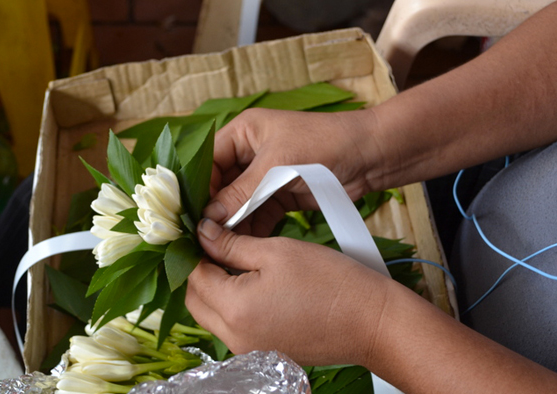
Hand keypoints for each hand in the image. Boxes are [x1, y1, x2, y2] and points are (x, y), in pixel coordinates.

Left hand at [186, 218, 396, 366]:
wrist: (372, 323)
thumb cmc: (330, 282)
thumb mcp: (276, 251)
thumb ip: (231, 244)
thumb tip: (202, 234)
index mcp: (234, 310)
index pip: (193, 276)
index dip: (196, 249)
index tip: (206, 230)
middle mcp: (234, 337)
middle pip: (196, 299)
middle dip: (200, 270)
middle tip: (219, 244)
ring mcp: (247, 349)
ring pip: (211, 315)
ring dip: (215, 289)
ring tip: (237, 261)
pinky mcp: (262, 351)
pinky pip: (232, 327)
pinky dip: (232, 305)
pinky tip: (252, 283)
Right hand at [204, 108, 380, 236]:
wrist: (371, 156)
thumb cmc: (323, 146)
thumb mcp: (276, 167)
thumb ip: (240, 194)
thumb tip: (207, 220)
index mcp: (242, 133)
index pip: (207, 162)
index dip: (197, 189)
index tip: (191, 218)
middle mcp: (249, 154)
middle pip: (219, 187)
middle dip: (213, 213)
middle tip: (203, 240)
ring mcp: (264, 177)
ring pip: (237, 205)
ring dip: (231, 226)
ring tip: (220, 250)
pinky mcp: (279, 196)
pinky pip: (257, 216)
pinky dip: (251, 231)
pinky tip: (243, 249)